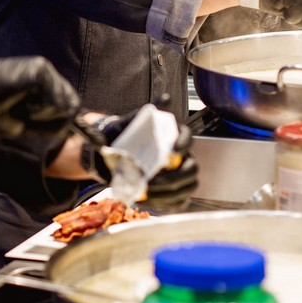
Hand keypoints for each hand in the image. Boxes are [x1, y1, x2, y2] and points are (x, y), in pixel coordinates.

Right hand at [0, 56, 80, 138]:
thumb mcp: (24, 122)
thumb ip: (47, 123)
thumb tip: (71, 130)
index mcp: (43, 83)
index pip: (68, 104)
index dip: (61, 121)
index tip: (43, 128)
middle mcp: (47, 73)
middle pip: (73, 104)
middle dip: (55, 121)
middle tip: (29, 119)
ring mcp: (44, 70)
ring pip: (66, 103)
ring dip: (45, 116)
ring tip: (23, 110)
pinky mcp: (39, 70)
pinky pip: (54, 99)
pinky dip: (40, 111)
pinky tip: (22, 105)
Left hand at [75, 102, 197, 210]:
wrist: (110, 157)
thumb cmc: (123, 140)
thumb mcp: (129, 124)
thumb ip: (145, 112)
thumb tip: (165, 98)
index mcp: (174, 138)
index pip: (188, 138)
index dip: (184, 144)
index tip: (172, 150)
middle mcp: (182, 158)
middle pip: (191, 169)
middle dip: (174, 177)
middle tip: (154, 181)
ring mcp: (180, 177)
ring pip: (186, 188)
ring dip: (168, 193)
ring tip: (147, 193)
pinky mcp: (174, 193)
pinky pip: (178, 202)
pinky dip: (165, 204)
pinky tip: (148, 201)